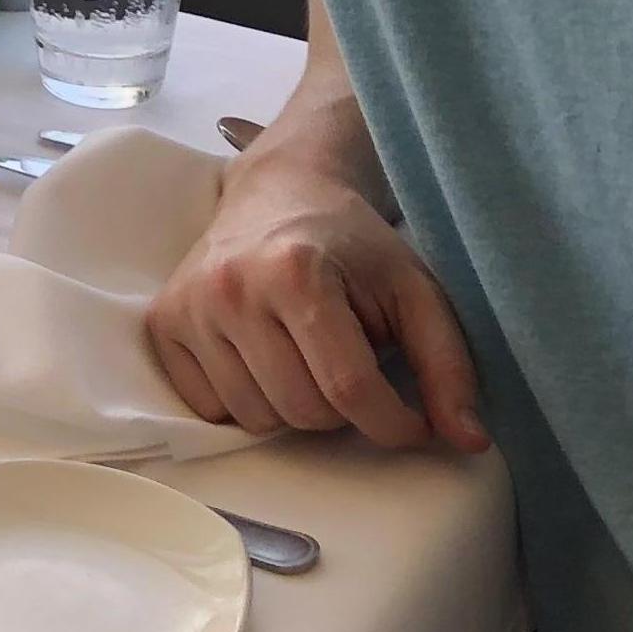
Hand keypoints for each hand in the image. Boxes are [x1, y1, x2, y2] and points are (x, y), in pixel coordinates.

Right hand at [146, 145, 487, 454]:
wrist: (281, 190)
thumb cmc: (353, 245)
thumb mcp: (414, 290)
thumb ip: (447, 364)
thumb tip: (470, 442)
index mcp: (296, 271)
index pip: (349, 389)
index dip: (393, 423)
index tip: (414, 423)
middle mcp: (231, 287)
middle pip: (302, 411)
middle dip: (341, 410)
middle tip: (351, 369)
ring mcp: (188, 306)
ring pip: (255, 419)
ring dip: (292, 408)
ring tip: (305, 360)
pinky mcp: (162, 323)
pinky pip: (208, 409)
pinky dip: (244, 402)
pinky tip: (262, 360)